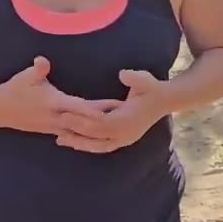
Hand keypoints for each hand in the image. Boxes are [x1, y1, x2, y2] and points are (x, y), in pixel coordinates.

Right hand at [0, 56, 115, 135]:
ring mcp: (54, 127)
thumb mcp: (25, 77)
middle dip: (105, 120)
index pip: (77, 107)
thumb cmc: (14, 90)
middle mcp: (56, 118)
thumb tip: (42, 61)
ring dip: (98, 128)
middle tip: (126, 117)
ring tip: (118, 124)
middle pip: (85, 121)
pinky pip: (74, 134)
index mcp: (52, 103)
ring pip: (81, 130)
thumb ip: (37, 70)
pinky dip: (87, 133)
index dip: (94, 108)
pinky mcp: (52, 130)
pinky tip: (100, 133)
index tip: (111, 108)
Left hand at [55, 69, 169, 153]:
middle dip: (75, 134)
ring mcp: (125, 139)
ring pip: (98, 146)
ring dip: (79, 143)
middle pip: (95, 137)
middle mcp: (125, 134)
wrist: (166, 100)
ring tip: (60, 140)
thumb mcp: (145, 80)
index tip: (65, 114)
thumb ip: (134, 78)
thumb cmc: (152, 88)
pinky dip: (88, 145)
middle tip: (56, 130)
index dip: (81, 120)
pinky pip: (102, 146)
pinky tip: (75, 143)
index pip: (99, 123)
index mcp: (127, 121)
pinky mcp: (123, 139)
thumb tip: (123, 75)